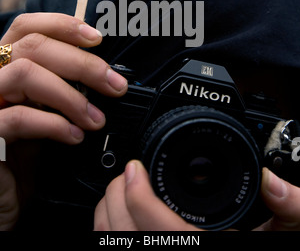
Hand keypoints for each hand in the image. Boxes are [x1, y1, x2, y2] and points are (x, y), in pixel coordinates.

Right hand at [0, 12, 127, 229]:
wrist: (4, 196)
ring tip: (96, 119)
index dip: (62, 25)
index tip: (97, 39)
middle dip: (82, 64)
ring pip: (25, 73)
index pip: (28, 27)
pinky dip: (54, 124)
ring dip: (70, 95)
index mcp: (5, 66)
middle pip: (33, 46)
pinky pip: (18, 117)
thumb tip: (103, 73)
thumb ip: (61, 87)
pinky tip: (74, 136)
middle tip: (115, 86)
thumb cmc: (25, 152)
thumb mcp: (45, 113)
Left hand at [94, 161, 299, 230]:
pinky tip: (117, 219)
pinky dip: (106, 232)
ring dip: (107, 213)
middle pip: (124, 235)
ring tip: (119, 191)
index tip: (134, 170)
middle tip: (128, 174)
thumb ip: (286, 211)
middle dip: (117, 196)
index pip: (161, 232)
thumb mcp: (279, 239)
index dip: (139, 196)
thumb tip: (272, 180)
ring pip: (109, 245)